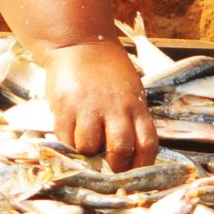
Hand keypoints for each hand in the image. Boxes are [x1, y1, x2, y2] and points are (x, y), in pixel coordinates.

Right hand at [41, 40, 158, 169]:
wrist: (79, 42)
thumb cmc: (107, 69)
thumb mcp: (130, 90)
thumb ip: (131, 118)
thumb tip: (128, 153)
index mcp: (135, 105)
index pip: (147, 144)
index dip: (143, 164)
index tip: (135, 171)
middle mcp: (115, 108)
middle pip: (120, 150)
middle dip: (115, 166)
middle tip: (110, 168)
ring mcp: (89, 108)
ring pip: (90, 148)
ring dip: (88, 153)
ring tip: (86, 146)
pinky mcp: (65, 107)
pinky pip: (66, 139)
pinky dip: (69, 144)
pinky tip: (71, 136)